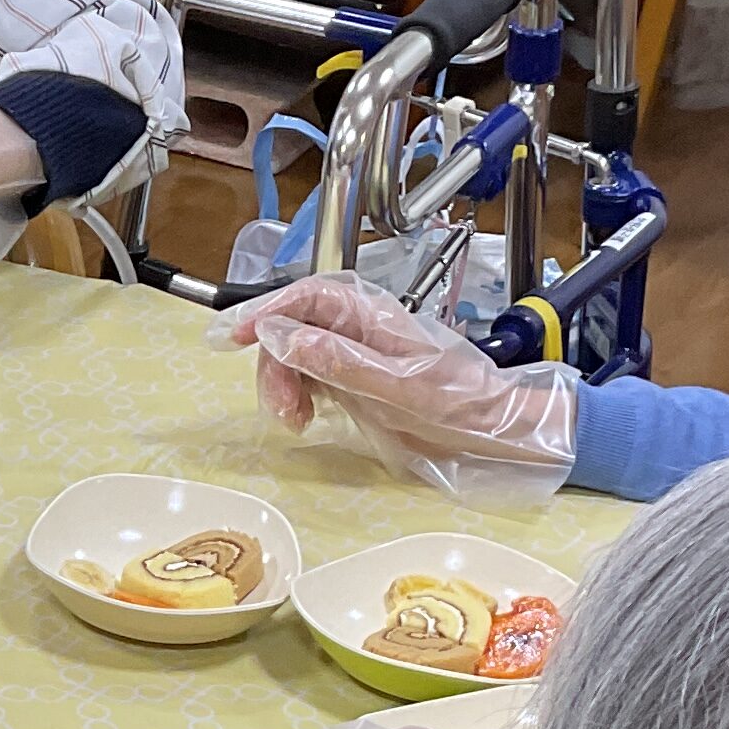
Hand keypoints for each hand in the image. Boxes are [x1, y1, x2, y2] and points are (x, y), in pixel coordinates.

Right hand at [215, 274, 577, 503]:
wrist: (494, 431)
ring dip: (282, 385)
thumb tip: (285, 337)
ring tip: (297, 419)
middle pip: (292, 329)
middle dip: (274, 364)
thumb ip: (340, 360)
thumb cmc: (459, 404)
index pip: (306, 297)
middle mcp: (358, 328)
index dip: (266, 310)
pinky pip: (309, 378)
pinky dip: (297, 397)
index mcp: (372, 315)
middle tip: (282, 408)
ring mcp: (355, 354)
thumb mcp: (398, 386)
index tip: (234, 336)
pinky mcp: (354, 380)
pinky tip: (307, 418)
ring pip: (295, 356)